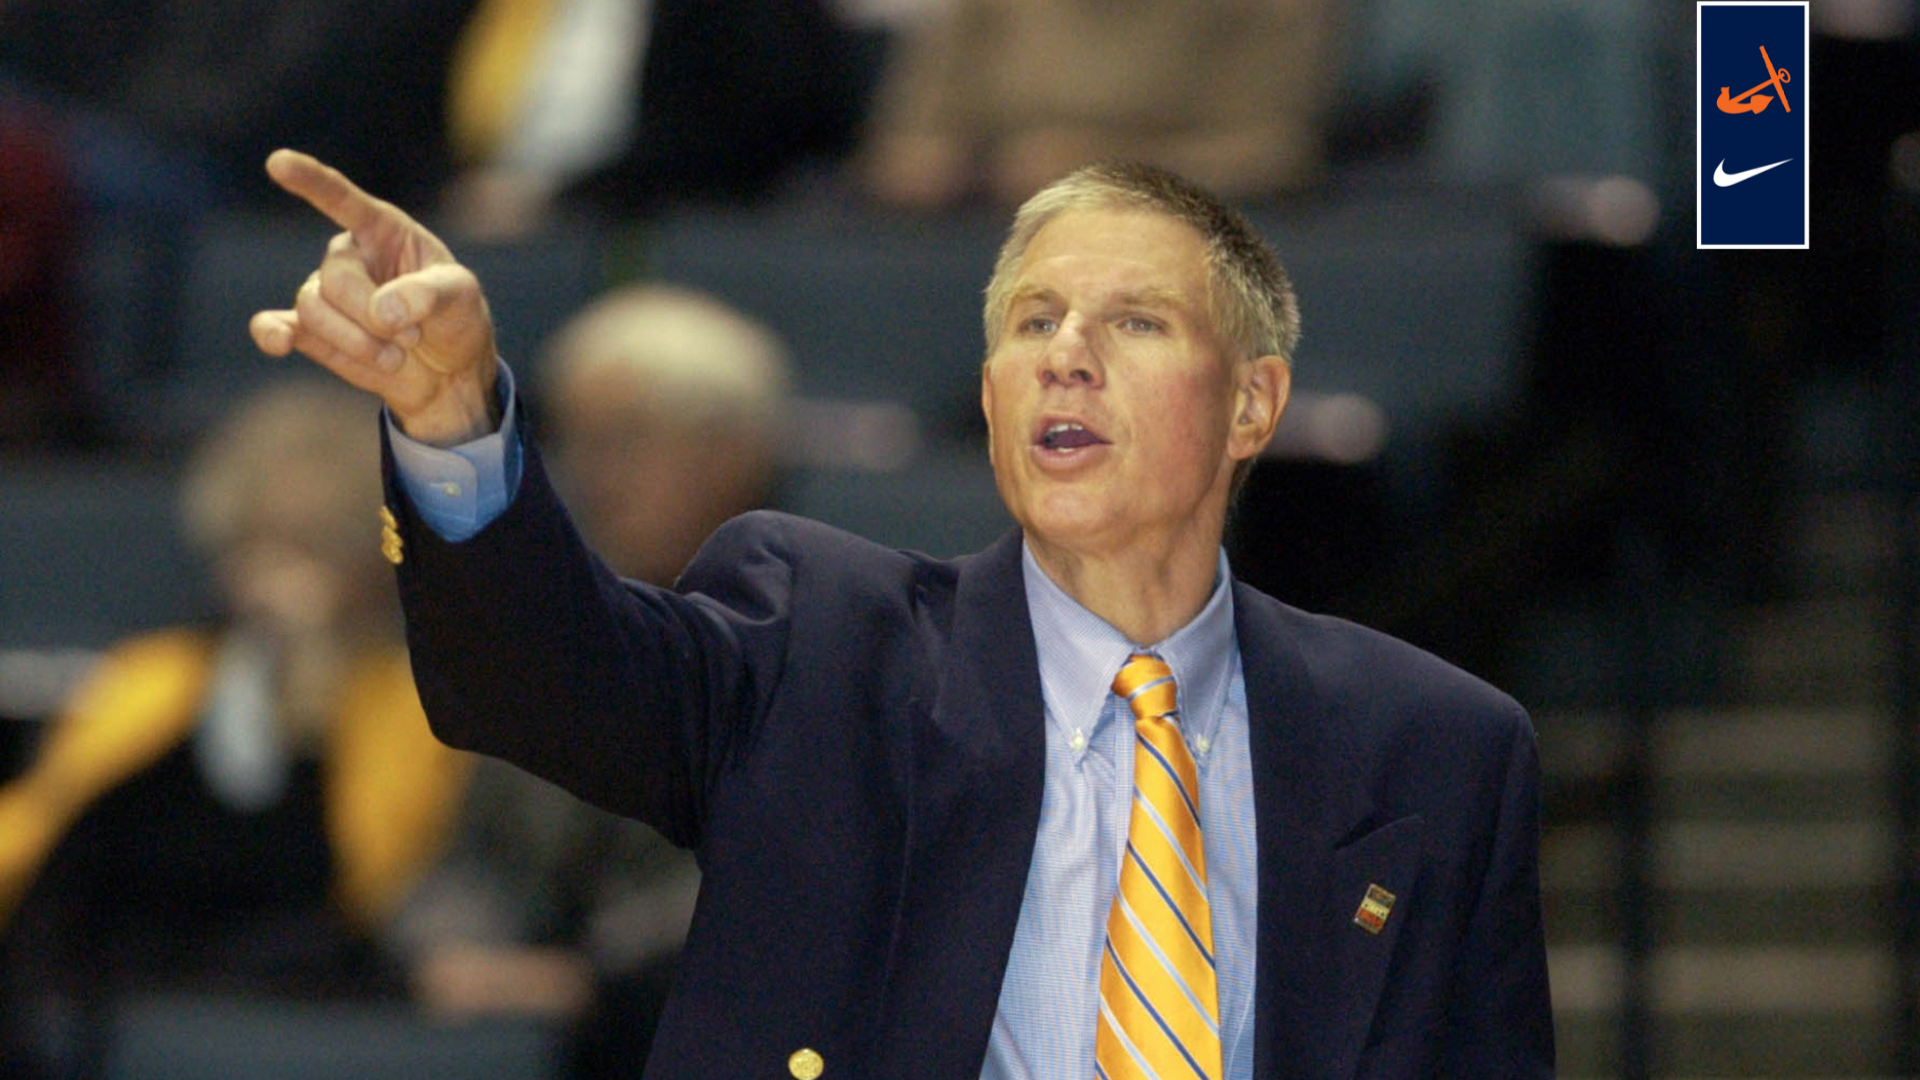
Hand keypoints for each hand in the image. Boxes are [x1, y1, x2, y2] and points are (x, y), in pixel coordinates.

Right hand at [249, 150, 499, 445]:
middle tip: (412, 336)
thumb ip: (428, 294)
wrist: (449, 368)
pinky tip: (279, 344)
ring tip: (396, 356)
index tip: (277, 161)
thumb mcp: (461, 296)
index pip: (342, 199)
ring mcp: (326, 294)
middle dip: (374, 317)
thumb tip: (382, 311)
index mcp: (383, 230)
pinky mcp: (313, 332)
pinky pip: (277, 326)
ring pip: (314, 309)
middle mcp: (348, 256)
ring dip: (358, 342)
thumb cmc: (455, 316)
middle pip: (335, 279)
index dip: (311, 180)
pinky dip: (273, 334)